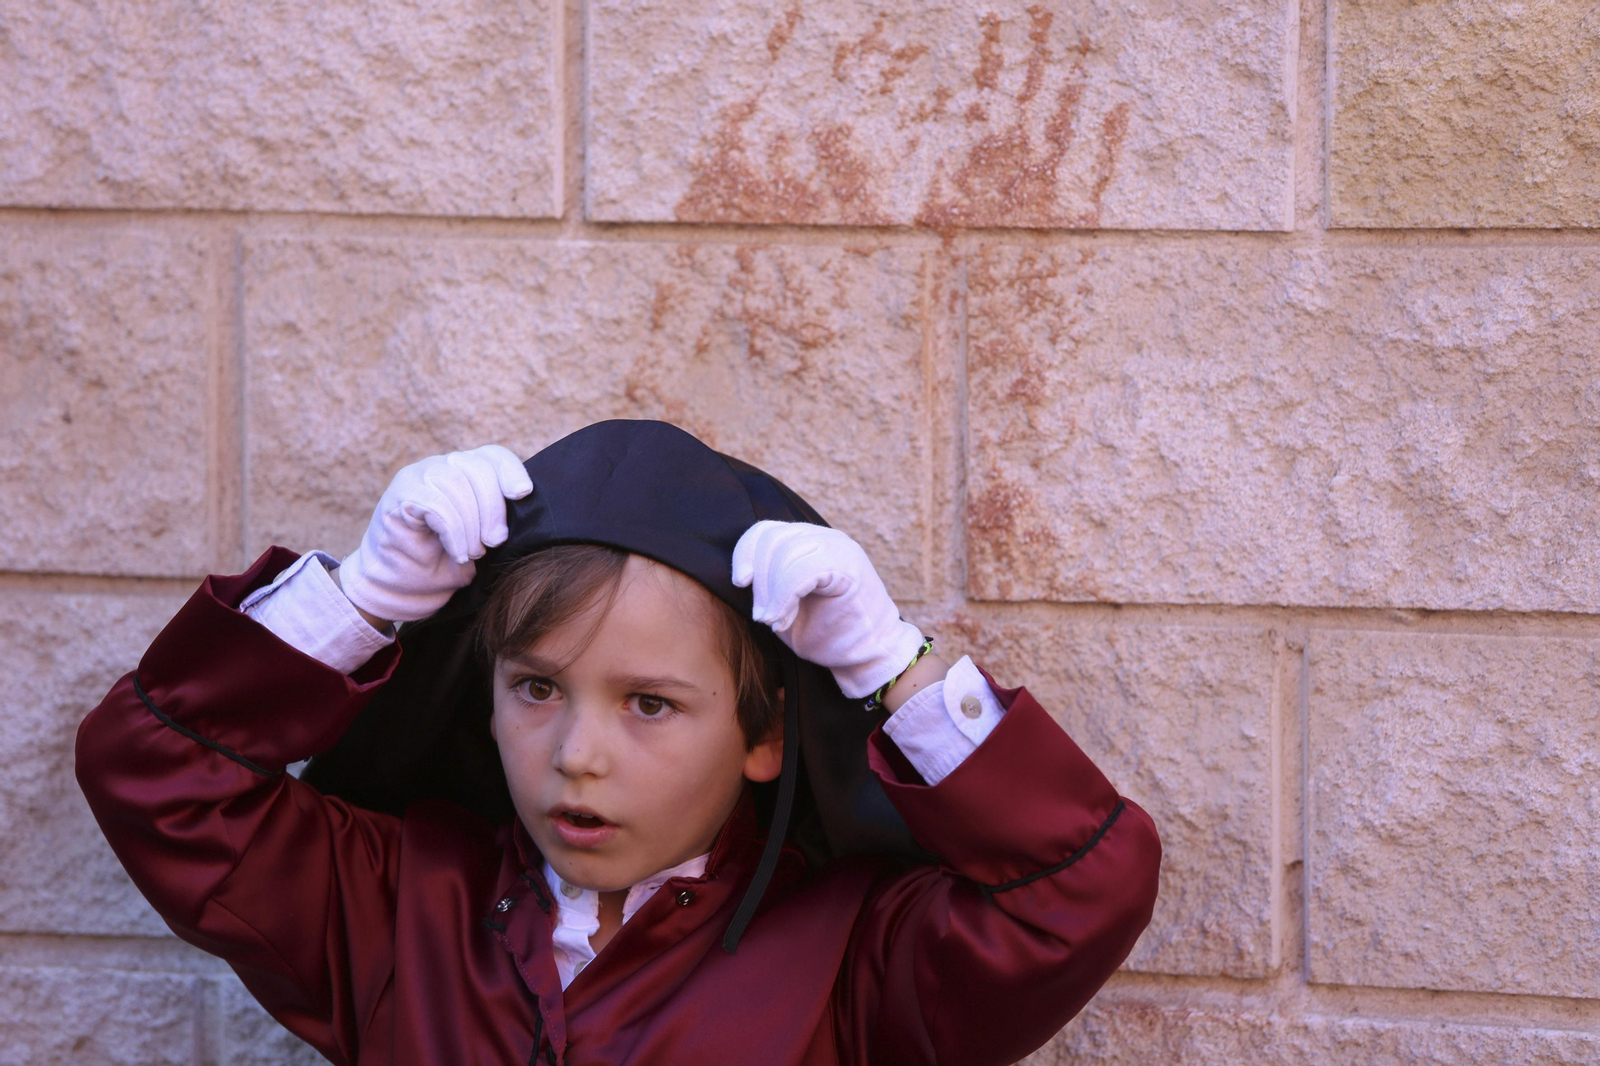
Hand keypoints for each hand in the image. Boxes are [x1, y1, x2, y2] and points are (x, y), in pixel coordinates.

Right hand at [339, 446, 532, 623]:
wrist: (400, 588)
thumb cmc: (443, 563)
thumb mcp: (480, 539)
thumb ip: (497, 518)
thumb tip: (523, 502)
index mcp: (463, 472)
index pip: (492, 455)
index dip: (510, 470)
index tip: (522, 494)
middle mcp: (439, 466)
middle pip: (478, 468)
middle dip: (493, 507)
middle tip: (494, 541)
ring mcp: (416, 477)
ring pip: (456, 484)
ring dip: (471, 525)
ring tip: (471, 553)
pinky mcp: (399, 496)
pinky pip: (436, 504)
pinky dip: (454, 532)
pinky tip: (457, 552)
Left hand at [731, 520, 924, 698]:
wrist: (869, 654)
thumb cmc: (827, 632)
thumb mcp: (788, 602)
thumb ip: (770, 581)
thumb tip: (743, 573)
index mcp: (812, 541)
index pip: (768, 530)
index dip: (746, 552)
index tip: (741, 583)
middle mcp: (827, 538)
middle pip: (774, 539)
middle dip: (760, 579)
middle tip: (762, 616)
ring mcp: (840, 549)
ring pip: (786, 552)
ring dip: (771, 592)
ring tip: (774, 621)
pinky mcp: (848, 567)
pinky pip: (802, 570)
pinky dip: (784, 598)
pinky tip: (782, 621)